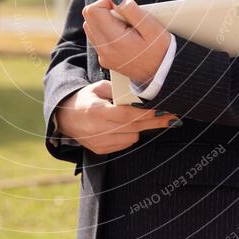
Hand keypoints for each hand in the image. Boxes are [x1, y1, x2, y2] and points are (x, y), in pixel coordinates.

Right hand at [55, 79, 180, 154]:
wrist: (65, 117)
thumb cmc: (86, 99)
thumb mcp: (99, 88)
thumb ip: (119, 90)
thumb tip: (142, 93)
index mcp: (97, 111)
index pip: (127, 115)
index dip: (147, 114)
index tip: (163, 110)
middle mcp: (98, 129)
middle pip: (134, 127)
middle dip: (155, 122)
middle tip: (173, 117)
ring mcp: (99, 142)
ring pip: (132, 137)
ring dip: (138, 127)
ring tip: (134, 117)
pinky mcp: (101, 150)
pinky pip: (125, 144)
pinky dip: (129, 135)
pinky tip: (122, 126)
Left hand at [81, 0, 170, 84]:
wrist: (162, 75)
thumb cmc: (160, 51)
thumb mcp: (151, 27)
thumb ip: (132, 11)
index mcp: (114, 40)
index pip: (93, 11)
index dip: (106, 2)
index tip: (121, 5)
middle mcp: (104, 49)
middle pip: (88, 18)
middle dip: (104, 9)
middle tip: (125, 15)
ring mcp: (103, 56)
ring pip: (91, 28)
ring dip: (104, 20)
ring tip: (125, 25)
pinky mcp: (106, 60)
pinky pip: (97, 39)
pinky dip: (106, 32)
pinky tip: (123, 35)